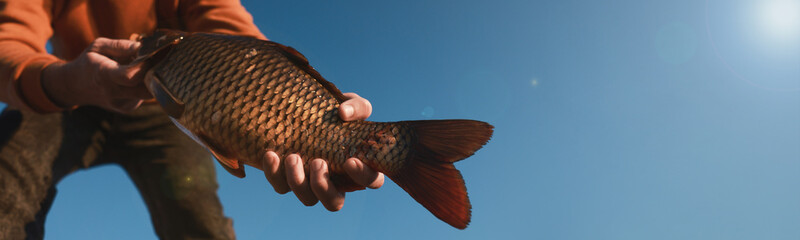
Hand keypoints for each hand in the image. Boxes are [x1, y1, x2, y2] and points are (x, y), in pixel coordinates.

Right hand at [42, 38, 150, 112]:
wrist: (75, 87)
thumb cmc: (89, 62)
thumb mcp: (98, 46)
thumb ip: (121, 45)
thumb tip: (143, 46)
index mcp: (103, 75)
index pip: (130, 76)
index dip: (145, 65)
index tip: (152, 54)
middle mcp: (113, 93)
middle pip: (147, 89)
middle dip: (157, 74)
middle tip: (159, 60)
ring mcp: (121, 104)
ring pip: (148, 92)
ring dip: (151, 79)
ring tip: (141, 68)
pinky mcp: (128, 108)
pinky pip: (144, 95)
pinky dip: (144, 85)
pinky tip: (135, 78)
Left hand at [261, 93, 384, 210]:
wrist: (307, 111)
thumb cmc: (338, 112)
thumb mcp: (352, 105)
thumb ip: (356, 106)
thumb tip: (344, 113)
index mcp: (360, 166)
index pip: (371, 181)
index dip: (362, 176)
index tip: (350, 160)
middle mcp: (336, 182)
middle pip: (334, 203)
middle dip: (323, 187)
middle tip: (318, 162)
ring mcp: (311, 183)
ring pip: (307, 199)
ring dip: (298, 181)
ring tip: (293, 156)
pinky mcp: (288, 178)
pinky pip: (280, 186)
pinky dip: (274, 173)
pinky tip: (271, 154)